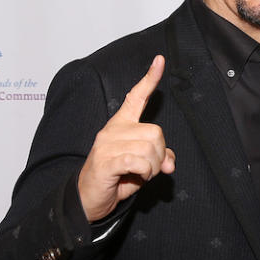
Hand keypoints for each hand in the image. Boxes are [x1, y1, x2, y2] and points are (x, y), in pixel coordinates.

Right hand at [77, 55, 175, 221]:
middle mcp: (113, 130)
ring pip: (150, 148)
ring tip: (140, 174)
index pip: (137, 97)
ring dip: (153, 167)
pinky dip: (144, 172)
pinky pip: (138, 161)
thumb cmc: (116, 179)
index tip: (160, 60)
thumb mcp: (142, 166)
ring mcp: (107, 144)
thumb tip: (170, 162)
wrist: (88, 199)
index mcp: (121, 125)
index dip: (149, 79)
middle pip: (156, 132)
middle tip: (148, 168)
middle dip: (160, 154)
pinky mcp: (106, 161)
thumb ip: (158, 158)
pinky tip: (135, 176)